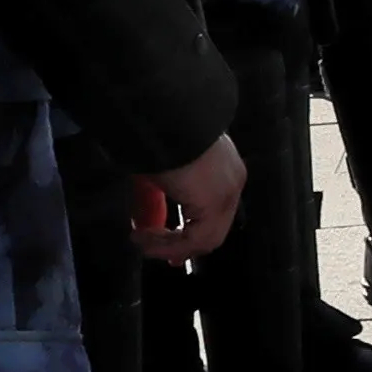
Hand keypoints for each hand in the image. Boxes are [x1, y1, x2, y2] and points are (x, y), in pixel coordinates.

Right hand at [133, 134, 246, 262]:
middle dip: (183, 246)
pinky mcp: (216, 202)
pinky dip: (169, 244)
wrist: (163, 116)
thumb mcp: (154, 175)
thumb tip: (143, 228)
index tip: (168, 249)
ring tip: (140, 241)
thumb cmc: (155, 136)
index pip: (214, 214)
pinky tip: (145, 238)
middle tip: (158, 255)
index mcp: (223, 170)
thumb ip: (153, 204)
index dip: (190, 236)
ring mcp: (228, 193)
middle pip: (212, 229)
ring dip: (169, 245)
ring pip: (205, 238)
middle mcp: (231, 181)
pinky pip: (195, 238)